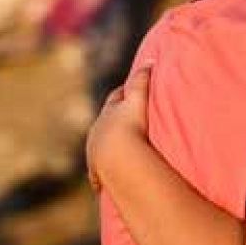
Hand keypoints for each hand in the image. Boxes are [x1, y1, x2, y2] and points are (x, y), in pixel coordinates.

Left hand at [87, 64, 152, 191]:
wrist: (116, 155)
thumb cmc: (129, 126)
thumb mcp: (137, 100)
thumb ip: (143, 80)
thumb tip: (150, 60)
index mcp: (108, 113)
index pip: (115, 100)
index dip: (122, 96)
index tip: (127, 93)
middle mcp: (98, 131)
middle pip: (104, 123)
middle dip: (111, 121)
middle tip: (119, 122)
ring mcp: (95, 152)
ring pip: (97, 148)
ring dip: (104, 149)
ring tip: (112, 154)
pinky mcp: (97, 172)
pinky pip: (96, 175)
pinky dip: (98, 177)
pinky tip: (99, 184)